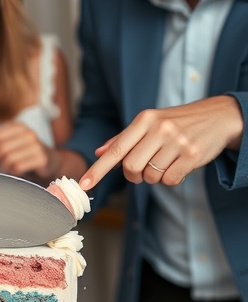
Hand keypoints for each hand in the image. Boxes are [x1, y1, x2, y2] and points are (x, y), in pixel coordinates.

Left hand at [0, 122, 56, 178]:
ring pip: (9, 158)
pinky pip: (18, 167)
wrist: (51, 162)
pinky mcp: (41, 159)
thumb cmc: (26, 153)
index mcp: (20, 127)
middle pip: (2, 147)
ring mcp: (36, 146)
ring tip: (2, 169)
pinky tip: (13, 172)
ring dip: (2, 166)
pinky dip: (11, 172)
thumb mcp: (14, 143)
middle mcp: (29, 134)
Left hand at [79, 96, 243, 190]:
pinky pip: (169, 180)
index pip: (116, 149)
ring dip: (155, 176)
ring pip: (151, 176)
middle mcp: (159, 129)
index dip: (98, 169)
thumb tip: (98, 152)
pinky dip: (171, 178)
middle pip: (131, 168)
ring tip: (167, 161)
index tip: (84, 184)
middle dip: (135, 175)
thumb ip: (124, 138)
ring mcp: (176, 142)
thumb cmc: (178, 122)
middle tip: (146, 167)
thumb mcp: (150, 122)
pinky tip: (179, 165)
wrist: (218, 116)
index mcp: (144, 119)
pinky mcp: (191, 155)